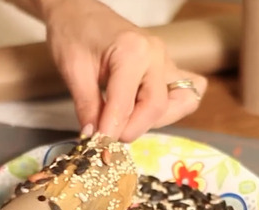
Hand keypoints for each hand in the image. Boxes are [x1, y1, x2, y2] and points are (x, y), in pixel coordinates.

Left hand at [41, 0, 206, 141]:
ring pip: (179, 103)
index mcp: (132, 51)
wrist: (79, 11)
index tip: (99, 147)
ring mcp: (166, 61)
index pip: (127, 104)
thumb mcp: (73, 71)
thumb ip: (87, 107)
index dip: (112, 129)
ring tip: (125, 122)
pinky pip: (186, 93)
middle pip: (157, 107)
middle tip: (109, 137)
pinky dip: (172, 109)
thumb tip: (95, 138)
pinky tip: (145, 111)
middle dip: (133, 128)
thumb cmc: (74, 34)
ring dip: (153, 120)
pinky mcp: (169, 68)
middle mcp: (156, 55)